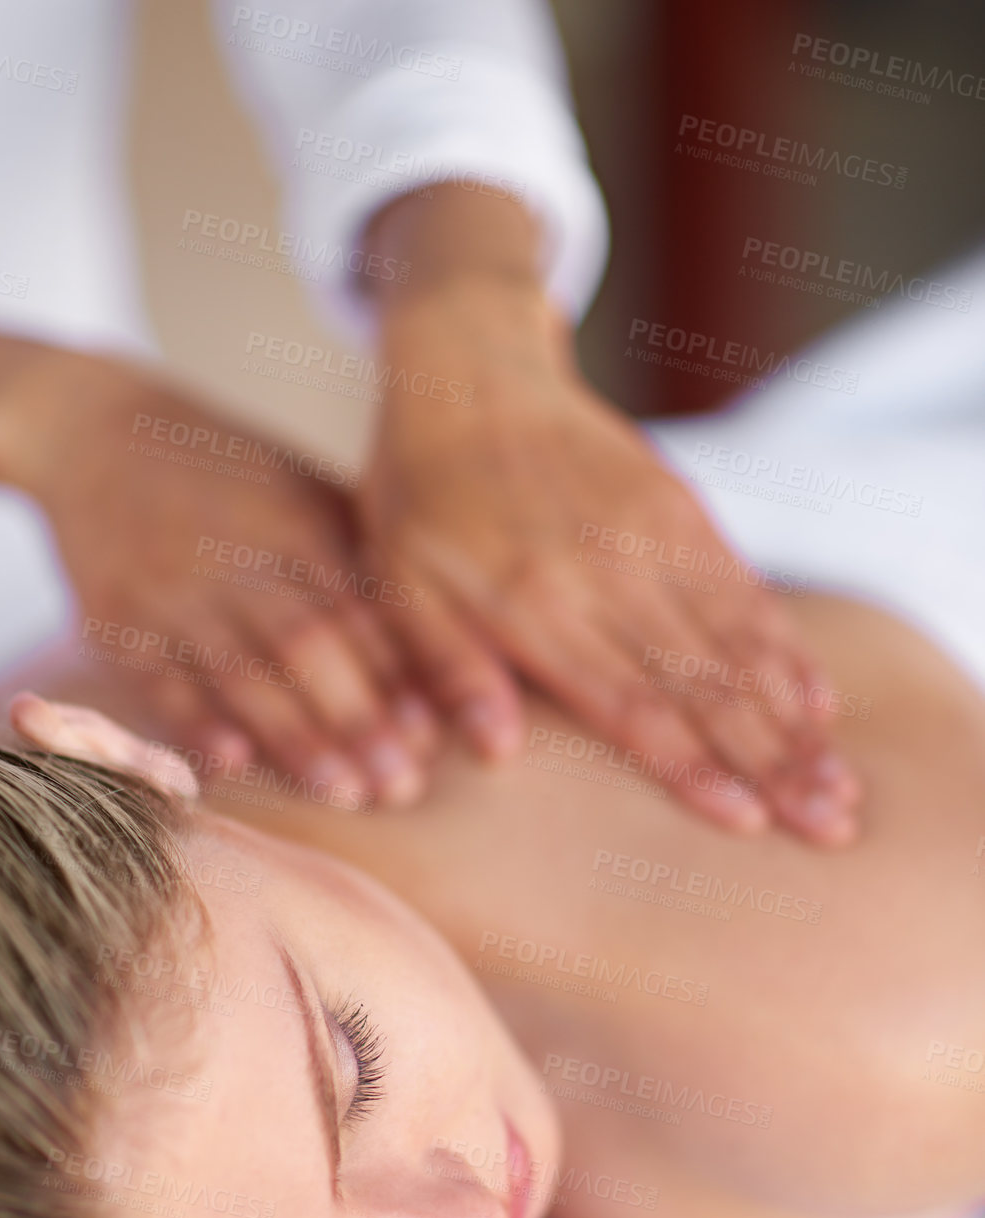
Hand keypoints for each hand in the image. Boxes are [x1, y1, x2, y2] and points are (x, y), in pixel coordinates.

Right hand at [0, 348, 484, 807]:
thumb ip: (361, 550)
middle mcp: (239, 560)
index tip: (433, 733)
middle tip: (401, 786)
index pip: (358, 608)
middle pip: (308, 648)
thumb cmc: (224, 468)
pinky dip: (195, 723)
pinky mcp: (118, 621)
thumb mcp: (300, 482)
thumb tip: (437, 637)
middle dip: (359, 721)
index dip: (397, 674)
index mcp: (296, 524)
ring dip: (295, 740)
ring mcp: (175, 593)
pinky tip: (232, 764)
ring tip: (344, 794)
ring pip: (242, 674)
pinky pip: (159, 679)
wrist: (91, 429)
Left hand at [360, 196, 860, 844]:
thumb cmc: (419, 497)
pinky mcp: (679, 508)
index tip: (747, 822)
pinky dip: (786, 649)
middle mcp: (606, 576)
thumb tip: (496, 753)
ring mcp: (652, 538)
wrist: (467, 372)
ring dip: (793, 720)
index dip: (692, 768)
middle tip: (828, 824)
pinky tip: (818, 701)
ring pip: (739, 645)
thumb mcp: (399, 585)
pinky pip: (744, 590)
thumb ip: (450, 668)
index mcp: (534, 606)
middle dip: (772, 761)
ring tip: (838, 783)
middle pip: (704, 686)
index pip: (629, 705)